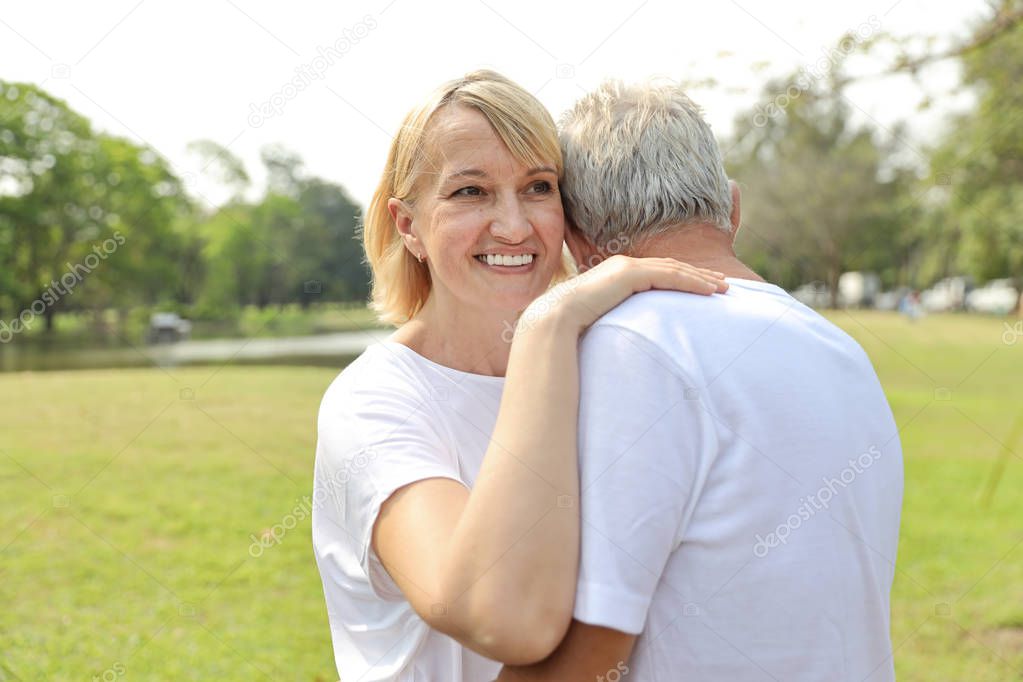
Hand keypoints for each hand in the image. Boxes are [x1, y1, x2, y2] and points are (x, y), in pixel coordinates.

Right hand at [520, 255, 727, 336]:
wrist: (554, 320)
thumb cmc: (572, 327)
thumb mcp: (600, 320)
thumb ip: (615, 319)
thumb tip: (624, 338)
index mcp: (616, 275)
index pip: (657, 273)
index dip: (683, 278)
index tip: (705, 287)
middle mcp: (623, 265)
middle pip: (671, 267)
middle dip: (699, 275)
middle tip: (724, 284)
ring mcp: (626, 267)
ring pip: (675, 269)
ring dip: (702, 278)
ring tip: (724, 288)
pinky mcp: (630, 274)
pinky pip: (669, 276)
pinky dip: (692, 282)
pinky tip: (709, 291)